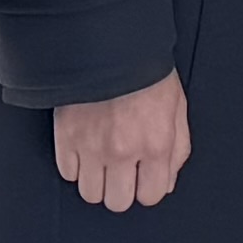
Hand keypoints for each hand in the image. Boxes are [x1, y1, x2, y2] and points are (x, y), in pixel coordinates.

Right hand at [52, 72, 191, 210]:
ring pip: (90, 193)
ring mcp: (91, 145)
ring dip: (97, 181)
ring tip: (102, 161)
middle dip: (122, 189)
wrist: (110, 40)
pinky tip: (85, 149)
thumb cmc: (146, 70)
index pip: (151, 195)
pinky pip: (67, 172)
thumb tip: (167, 181)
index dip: (148, 188)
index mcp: (155, 143)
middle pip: (118, 202)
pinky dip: (75, 165)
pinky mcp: (66, 135)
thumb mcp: (177, 107)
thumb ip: (177, 149)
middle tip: (122, 170)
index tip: (143, 177)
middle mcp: (123, 150)